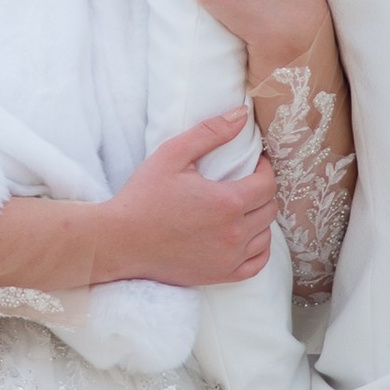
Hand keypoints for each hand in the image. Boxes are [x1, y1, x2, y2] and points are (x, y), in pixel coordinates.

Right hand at [98, 110, 276, 287]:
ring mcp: (229, 258)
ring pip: (266, 236)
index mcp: (226, 201)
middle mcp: (233, 233)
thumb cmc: (143, 196)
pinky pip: (257, 263)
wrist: (120, 241)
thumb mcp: (172, 154)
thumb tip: (242, 114)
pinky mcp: (220, 275)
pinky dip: (258, 248)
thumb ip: (210, 133)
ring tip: (243, 208)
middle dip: (262, 192)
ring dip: (259, 219)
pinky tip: (246, 236)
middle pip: (270, 209)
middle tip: (246, 183)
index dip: (265, 170)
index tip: (254, 164)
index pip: (268, 184)